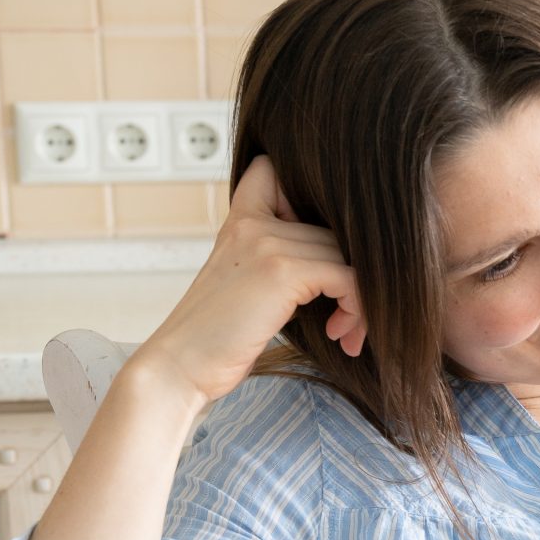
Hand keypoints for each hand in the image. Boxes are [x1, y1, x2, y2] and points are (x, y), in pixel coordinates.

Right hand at [129, 156, 365, 409]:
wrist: (180, 367)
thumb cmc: (218, 338)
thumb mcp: (245, 284)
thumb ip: (279, 260)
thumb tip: (341, 263)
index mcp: (241, 222)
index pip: (273, 171)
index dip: (307, 198)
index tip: (321, 254)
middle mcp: (254, 224)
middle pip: (333, 230)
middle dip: (351, 276)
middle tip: (349, 319)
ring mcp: (268, 243)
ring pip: (347, 256)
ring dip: (359, 298)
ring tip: (346, 331)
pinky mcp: (284, 271)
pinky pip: (349, 278)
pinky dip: (357, 307)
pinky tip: (340, 333)